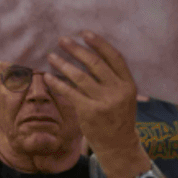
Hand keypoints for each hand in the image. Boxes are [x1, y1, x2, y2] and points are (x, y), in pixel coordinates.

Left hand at [44, 33, 143, 162]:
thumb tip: (87, 52)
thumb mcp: (124, 95)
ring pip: (79, 77)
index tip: (85, 32)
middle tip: (62, 40)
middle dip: (76, 49)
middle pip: (95, 64)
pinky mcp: (89, 112)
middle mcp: (118, 91)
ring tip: (51, 56)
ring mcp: (104, 102)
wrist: (119, 144)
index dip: (100, 43)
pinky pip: (69, 92)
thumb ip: (112, 77)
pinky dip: (57, 83)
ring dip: (63, 64)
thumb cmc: (118, 115)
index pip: (115, 58)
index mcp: (129, 85)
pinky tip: (49, 76)